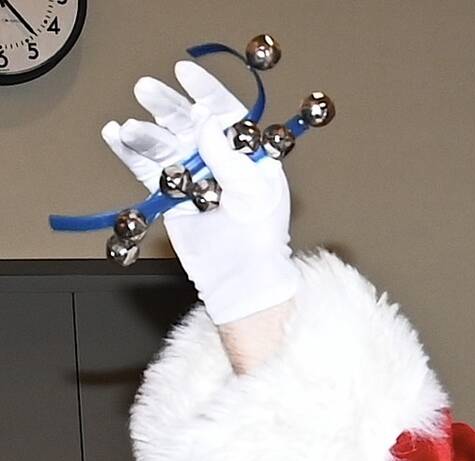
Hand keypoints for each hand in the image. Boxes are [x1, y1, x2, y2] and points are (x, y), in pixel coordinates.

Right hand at [101, 60, 296, 324]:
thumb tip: (206, 121)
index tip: (184, 72)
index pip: (226, 113)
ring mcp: (191, 171)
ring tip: (130, 129)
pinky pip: (145, 165)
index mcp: (246, 152)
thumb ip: (229, 157)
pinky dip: (128, 150)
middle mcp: (217, 156)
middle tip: (146, 89)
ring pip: (163, 141)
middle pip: (188, 121)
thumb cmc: (260, 235)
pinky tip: (115, 134)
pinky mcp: (169, 190)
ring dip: (145, 131)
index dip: (205, 90)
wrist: (240, 273)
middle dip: (167, 104)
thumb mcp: (254, 192)